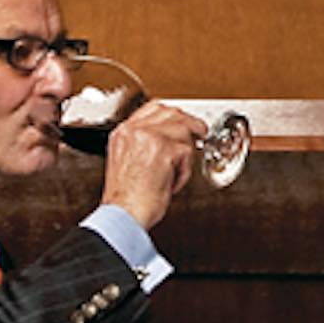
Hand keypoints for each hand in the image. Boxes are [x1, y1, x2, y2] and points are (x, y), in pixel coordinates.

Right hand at [101, 101, 208, 229]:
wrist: (123, 215)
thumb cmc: (126, 199)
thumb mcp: (127, 162)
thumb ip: (143, 145)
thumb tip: (170, 141)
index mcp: (123, 133)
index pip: (153, 108)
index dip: (173, 114)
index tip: (183, 122)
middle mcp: (134, 131)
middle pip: (172, 113)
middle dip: (190, 124)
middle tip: (200, 133)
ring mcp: (149, 138)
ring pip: (183, 131)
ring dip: (185, 154)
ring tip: (176, 173)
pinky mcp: (164, 151)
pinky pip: (187, 154)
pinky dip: (184, 171)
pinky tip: (173, 182)